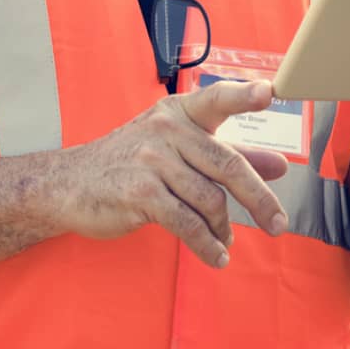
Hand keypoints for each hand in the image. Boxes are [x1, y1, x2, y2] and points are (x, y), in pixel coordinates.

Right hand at [47, 80, 288, 268]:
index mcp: (179, 112)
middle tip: (278, 224)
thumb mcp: (178, 148)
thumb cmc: (131, 162)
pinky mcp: (140, 193)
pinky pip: (187, 223)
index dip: (243, 95)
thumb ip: (229, 153)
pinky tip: (216, 256)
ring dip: (224, 228)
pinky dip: (207, 245)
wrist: (70, 183)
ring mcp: (152, 160)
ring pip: (210, 199)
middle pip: (227, 163)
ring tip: (226, 241)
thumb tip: (279, 165)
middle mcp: (167, 129)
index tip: (270, 92)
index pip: (217, 98)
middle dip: (258, 198)